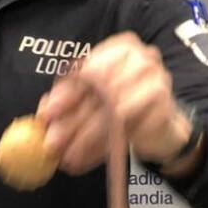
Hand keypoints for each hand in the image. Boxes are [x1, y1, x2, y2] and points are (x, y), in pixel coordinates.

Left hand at [36, 32, 198, 176]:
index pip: (87, 68)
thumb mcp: (90, 100)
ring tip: (68, 158)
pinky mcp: (164, 107)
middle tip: (52, 144)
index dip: (64, 93)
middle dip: (72, 121)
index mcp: (121, 47)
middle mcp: (141, 59)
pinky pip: (128, 130)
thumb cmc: (120, 107)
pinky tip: (87, 160)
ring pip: (112, 112)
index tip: (47, 115)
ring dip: (86, 139)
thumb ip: (67, 101)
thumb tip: (44, 113)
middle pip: (98, 92)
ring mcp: (157, 81)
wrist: (160, 127)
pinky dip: (104, 148)